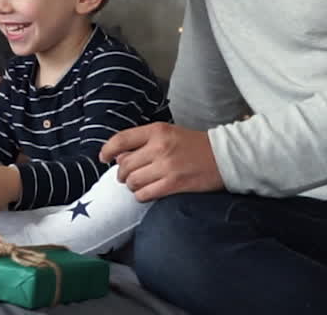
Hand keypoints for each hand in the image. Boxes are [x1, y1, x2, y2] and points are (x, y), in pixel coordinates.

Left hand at [99, 122, 222, 201]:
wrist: (223, 156)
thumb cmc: (193, 144)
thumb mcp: (168, 133)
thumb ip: (144, 141)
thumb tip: (119, 157)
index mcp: (157, 130)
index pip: (121, 139)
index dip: (107, 150)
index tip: (103, 158)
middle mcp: (159, 147)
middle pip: (125, 165)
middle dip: (122, 173)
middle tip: (127, 176)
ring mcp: (166, 167)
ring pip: (133, 182)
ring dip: (132, 186)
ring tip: (139, 184)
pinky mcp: (174, 184)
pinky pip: (145, 194)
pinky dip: (141, 195)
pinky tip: (147, 192)